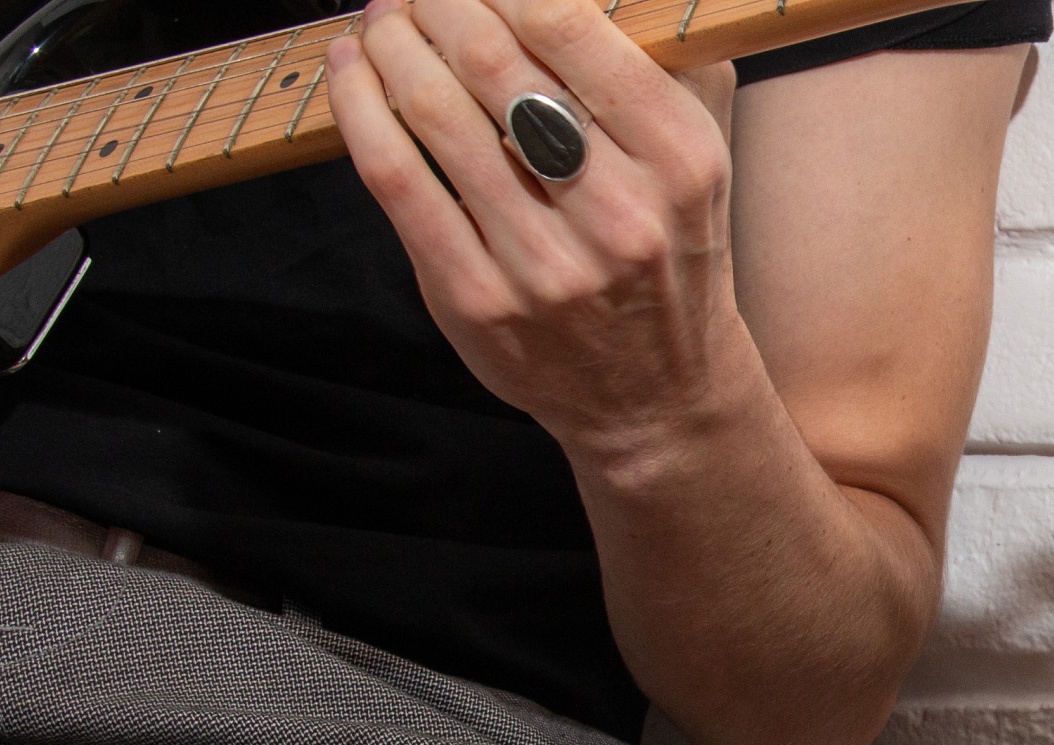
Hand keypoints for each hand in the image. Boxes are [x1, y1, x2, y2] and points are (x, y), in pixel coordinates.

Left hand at [326, 0, 752, 463]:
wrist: (657, 396)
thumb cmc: (669, 251)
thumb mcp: (703, 156)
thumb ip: (666, 63)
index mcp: (680, 161)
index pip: (568, 28)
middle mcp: (617, 213)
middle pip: (492, 59)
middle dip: (437, 1)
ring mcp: (542, 263)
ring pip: (434, 112)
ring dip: (390, 43)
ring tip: (382, 18)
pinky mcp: (475, 298)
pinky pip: (395, 179)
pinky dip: (359, 107)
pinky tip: (351, 70)